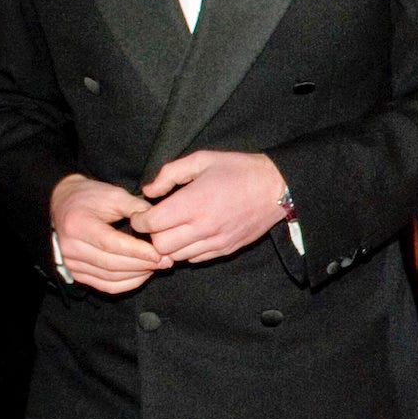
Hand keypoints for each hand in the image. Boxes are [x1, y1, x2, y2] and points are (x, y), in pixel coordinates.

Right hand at [50, 173, 167, 292]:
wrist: (62, 205)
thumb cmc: (90, 197)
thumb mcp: (113, 194)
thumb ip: (136, 207)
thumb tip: (160, 223)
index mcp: (78, 225)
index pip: (110, 243)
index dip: (136, 251)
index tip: (159, 253)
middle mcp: (70, 248)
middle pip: (111, 264)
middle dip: (142, 265)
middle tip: (166, 261)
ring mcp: (71, 263)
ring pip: (110, 278)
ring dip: (138, 275)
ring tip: (158, 266)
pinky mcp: (76, 273)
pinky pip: (105, 286)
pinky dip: (127, 283)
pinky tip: (143, 274)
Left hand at [132, 150, 285, 263]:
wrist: (277, 188)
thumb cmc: (240, 170)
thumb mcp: (203, 159)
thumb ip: (170, 174)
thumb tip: (149, 191)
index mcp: (194, 202)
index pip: (151, 224)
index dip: (140, 220)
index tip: (142, 214)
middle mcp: (203, 226)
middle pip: (160, 246)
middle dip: (153, 235)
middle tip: (157, 223)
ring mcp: (216, 241)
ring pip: (176, 257)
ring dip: (170, 245)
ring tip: (175, 230)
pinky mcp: (226, 249)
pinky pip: (195, 259)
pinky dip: (187, 250)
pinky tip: (192, 235)